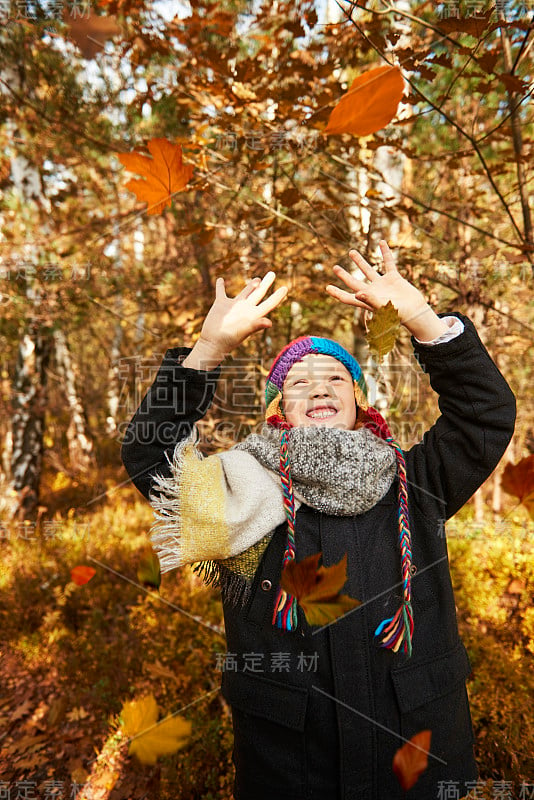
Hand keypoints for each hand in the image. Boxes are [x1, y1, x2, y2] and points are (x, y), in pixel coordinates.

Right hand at [182, 272, 287, 369]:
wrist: (213, 343)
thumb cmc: (228, 340)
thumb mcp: (244, 331)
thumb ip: (256, 325)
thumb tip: (270, 323)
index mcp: (253, 315)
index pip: (269, 303)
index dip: (278, 296)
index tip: (285, 288)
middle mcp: (245, 309)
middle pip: (259, 293)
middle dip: (266, 284)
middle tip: (272, 273)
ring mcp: (233, 306)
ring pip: (245, 292)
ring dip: (251, 285)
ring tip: (258, 279)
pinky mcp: (221, 305)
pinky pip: (221, 293)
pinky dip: (220, 286)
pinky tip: (220, 280)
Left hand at [325, 240, 448, 340]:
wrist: (416, 311)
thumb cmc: (399, 314)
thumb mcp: (383, 307)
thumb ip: (370, 300)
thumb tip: (357, 294)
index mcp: (367, 301)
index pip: (348, 297)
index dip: (337, 293)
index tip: (327, 287)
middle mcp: (372, 292)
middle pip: (354, 282)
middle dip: (344, 275)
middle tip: (335, 268)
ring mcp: (383, 284)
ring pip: (368, 270)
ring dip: (359, 261)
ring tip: (351, 252)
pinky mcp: (394, 278)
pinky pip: (388, 263)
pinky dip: (385, 253)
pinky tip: (381, 242)